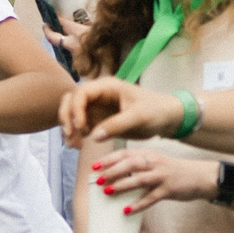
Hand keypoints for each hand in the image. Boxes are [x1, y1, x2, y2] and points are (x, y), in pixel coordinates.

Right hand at [61, 78, 182, 145]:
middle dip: (67, 118)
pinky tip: (78, 146)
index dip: (76, 109)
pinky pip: (79, 125)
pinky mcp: (97, 119)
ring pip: (71, 113)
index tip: (82, 127)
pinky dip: (75, 135)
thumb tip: (93, 135)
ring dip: (68, 128)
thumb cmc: (156, 111)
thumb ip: (116, 125)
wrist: (166, 118)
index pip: (81, 93)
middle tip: (71, 136)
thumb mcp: (138, 117)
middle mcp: (98, 94)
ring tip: (74, 145)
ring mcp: (96, 107)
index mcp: (107, 86)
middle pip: (70, 100)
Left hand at [91, 148, 222, 213]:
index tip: (95, 166)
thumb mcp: (156, 162)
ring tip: (108, 191)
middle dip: (112, 171)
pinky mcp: (169, 189)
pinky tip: (127, 210)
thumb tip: (114, 174)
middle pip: (130, 164)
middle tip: (98, 179)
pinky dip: (138, 204)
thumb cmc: (173, 171)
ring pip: (139, 179)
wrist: (201, 177)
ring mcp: (162, 176)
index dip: (109, 159)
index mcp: (149, 154)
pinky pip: (151, 198)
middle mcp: (155, 162)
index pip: (125, 154)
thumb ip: (139, 165)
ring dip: (122, 185)